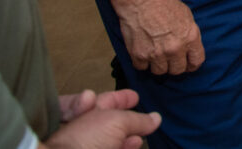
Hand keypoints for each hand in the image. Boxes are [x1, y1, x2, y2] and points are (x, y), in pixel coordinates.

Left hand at [45, 89, 160, 148]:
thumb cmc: (86, 140)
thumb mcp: (117, 121)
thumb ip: (137, 119)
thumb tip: (156, 117)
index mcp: (87, 110)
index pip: (105, 100)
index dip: (120, 97)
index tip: (135, 97)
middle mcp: (85, 128)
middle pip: (107, 121)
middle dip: (125, 119)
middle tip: (142, 119)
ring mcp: (87, 144)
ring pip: (109, 140)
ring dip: (126, 138)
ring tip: (139, 139)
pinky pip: (110, 147)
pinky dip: (122, 148)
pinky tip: (133, 147)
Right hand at [115, 0, 204, 74]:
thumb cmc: (163, 0)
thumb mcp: (186, 15)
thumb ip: (188, 33)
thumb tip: (187, 45)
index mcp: (190, 37)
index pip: (196, 61)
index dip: (192, 64)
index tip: (187, 64)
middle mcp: (175, 48)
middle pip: (177, 70)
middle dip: (174, 65)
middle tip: (169, 58)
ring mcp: (157, 53)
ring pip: (159, 71)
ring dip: (157, 64)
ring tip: (155, 53)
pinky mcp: (139, 55)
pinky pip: (142, 67)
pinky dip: (142, 62)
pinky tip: (143, 51)